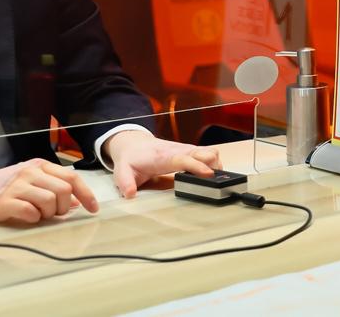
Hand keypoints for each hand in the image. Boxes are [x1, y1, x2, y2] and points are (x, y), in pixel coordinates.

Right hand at [0, 159, 98, 223]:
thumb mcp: (27, 183)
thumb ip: (51, 188)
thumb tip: (77, 202)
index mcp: (38, 166)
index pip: (71, 177)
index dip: (86, 194)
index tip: (93, 209)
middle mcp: (29, 172)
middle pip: (64, 190)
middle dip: (64, 207)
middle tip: (51, 214)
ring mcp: (15, 186)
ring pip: (50, 201)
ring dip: (48, 214)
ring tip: (35, 215)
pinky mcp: (2, 202)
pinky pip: (30, 212)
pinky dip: (32, 218)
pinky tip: (24, 217)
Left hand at [103, 131, 222, 198]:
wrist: (133, 144)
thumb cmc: (131, 159)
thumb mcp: (122, 171)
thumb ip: (125, 182)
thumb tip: (130, 194)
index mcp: (164, 157)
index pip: (184, 159)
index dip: (197, 166)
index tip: (208, 174)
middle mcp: (179, 151)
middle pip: (205, 153)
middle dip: (214, 166)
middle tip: (215, 183)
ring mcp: (187, 150)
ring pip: (211, 152)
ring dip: (217, 166)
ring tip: (215, 182)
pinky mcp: (191, 152)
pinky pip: (210, 155)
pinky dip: (215, 164)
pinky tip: (212, 176)